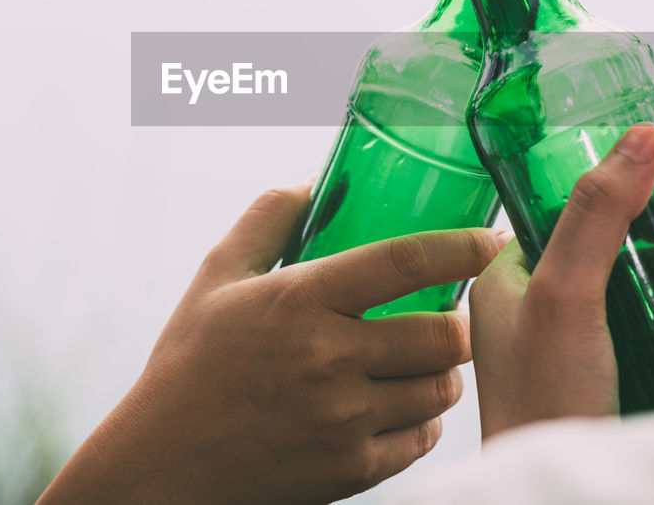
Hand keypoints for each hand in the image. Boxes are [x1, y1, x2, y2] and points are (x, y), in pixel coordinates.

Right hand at [39, 181, 507, 504]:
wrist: (164, 466)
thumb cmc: (188, 365)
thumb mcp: (215, 279)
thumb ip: (264, 221)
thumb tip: (310, 184)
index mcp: (299, 301)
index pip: (403, 262)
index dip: (459, 247)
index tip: (489, 241)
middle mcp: (329, 359)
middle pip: (444, 334)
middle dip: (458, 322)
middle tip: (446, 317)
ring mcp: (344, 420)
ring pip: (440, 388)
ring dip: (443, 372)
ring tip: (423, 363)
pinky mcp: (351, 469)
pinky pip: (422, 438)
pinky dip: (422, 419)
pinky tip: (400, 406)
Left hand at [469, 124, 653, 439]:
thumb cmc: (547, 398)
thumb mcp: (568, 292)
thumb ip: (599, 213)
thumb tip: (644, 135)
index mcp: (511, 279)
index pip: (571, 214)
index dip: (630, 199)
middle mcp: (541, 311)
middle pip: (626, 258)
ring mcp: (579, 353)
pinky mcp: (613, 388)